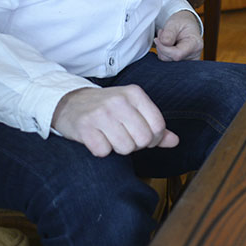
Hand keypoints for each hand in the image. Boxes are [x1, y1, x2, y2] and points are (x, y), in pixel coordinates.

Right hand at [51, 86, 177, 156]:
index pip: (158, 126)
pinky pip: (103, 151)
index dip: (153, 139)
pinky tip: (96, 138)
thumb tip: (175, 141)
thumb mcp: (133, 109)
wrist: (70, 102)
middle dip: (135, 145)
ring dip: (117, 148)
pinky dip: (101, 150)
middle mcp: (119, 100)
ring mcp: (101, 113)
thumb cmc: (106, 108)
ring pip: (125, 148)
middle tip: (124, 137)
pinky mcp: (85, 126)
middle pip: (143, 140)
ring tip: (109, 136)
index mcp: (135, 94)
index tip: (141, 136)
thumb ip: (154, 125)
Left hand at [153, 10, 202, 61]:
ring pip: (167, 61)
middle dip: (162, 47)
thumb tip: (164, 43)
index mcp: (195, 44)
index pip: (177, 54)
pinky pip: (168, 62)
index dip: (164, 49)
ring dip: (162, 50)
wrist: (186, 25)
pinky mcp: (183, 63)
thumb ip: (169, 32)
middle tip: (162, 34)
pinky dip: (164, 53)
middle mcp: (194, 55)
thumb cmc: (182, 23)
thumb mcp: (174, 23)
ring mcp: (189, 60)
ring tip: (165, 37)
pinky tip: (167, 45)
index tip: (156, 39)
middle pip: (171, 59)